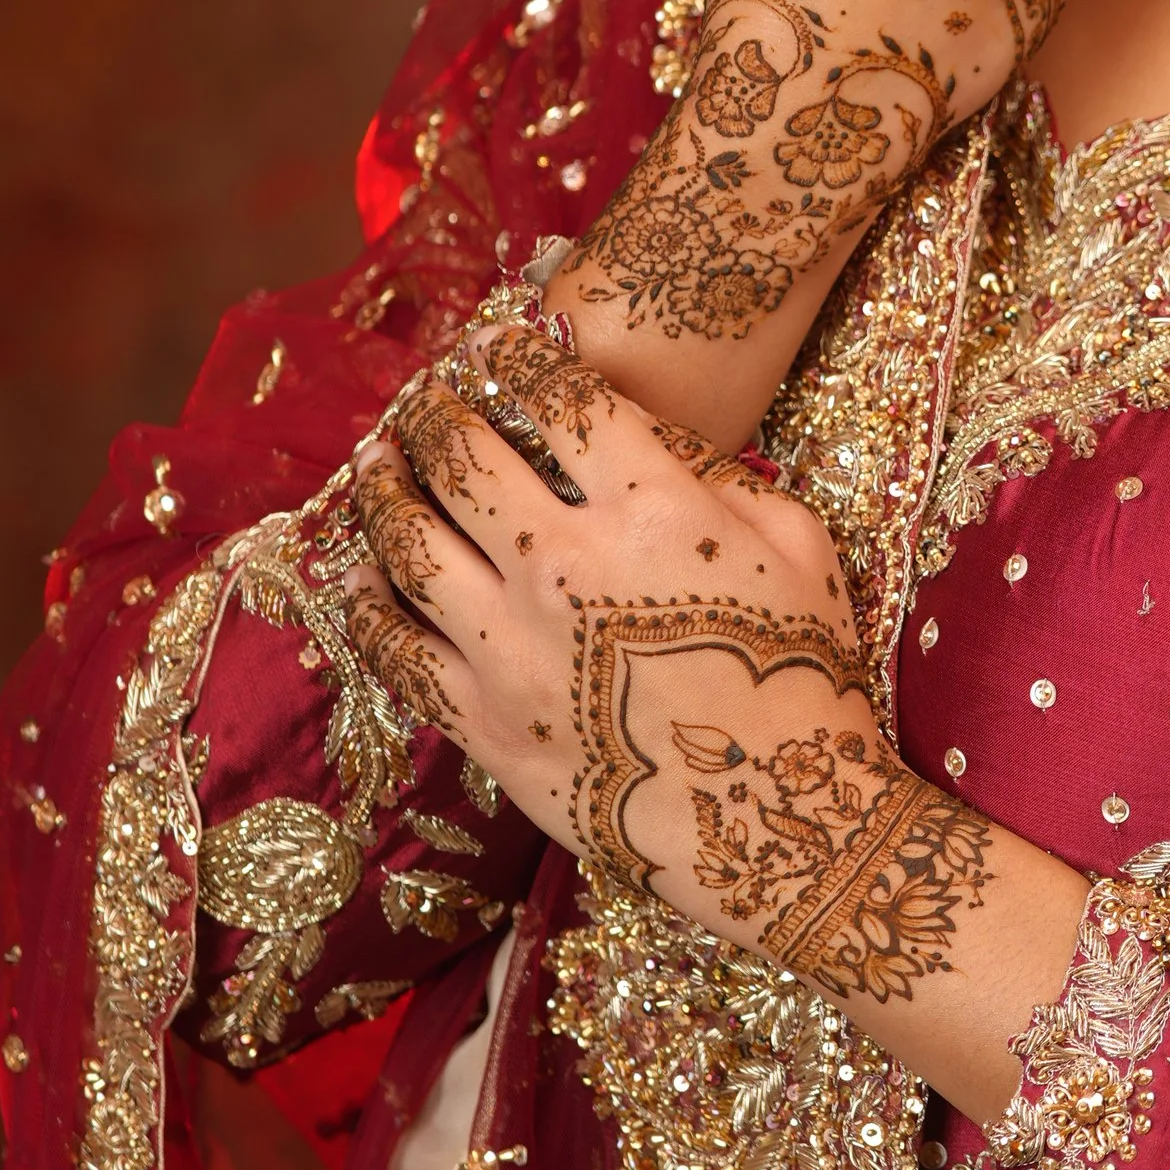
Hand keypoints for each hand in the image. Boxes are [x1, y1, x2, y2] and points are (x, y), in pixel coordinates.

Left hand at [343, 325, 994, 1007]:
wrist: (780, 822)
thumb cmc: (805, 675)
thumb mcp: (797, 546)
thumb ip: (718, 477)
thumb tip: (640, 438)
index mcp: (654, 509)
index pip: (560, 400)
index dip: (519, 359)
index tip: (498, 346)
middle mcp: (566, 564)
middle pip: (465, 456)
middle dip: (436, 412)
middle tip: (426, 400)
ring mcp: (511, 647)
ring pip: (410, 542)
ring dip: (385, 491)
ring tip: (378, 468)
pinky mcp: (483, 721)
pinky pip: (396, 649)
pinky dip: (368, 603)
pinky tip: (364, 577)